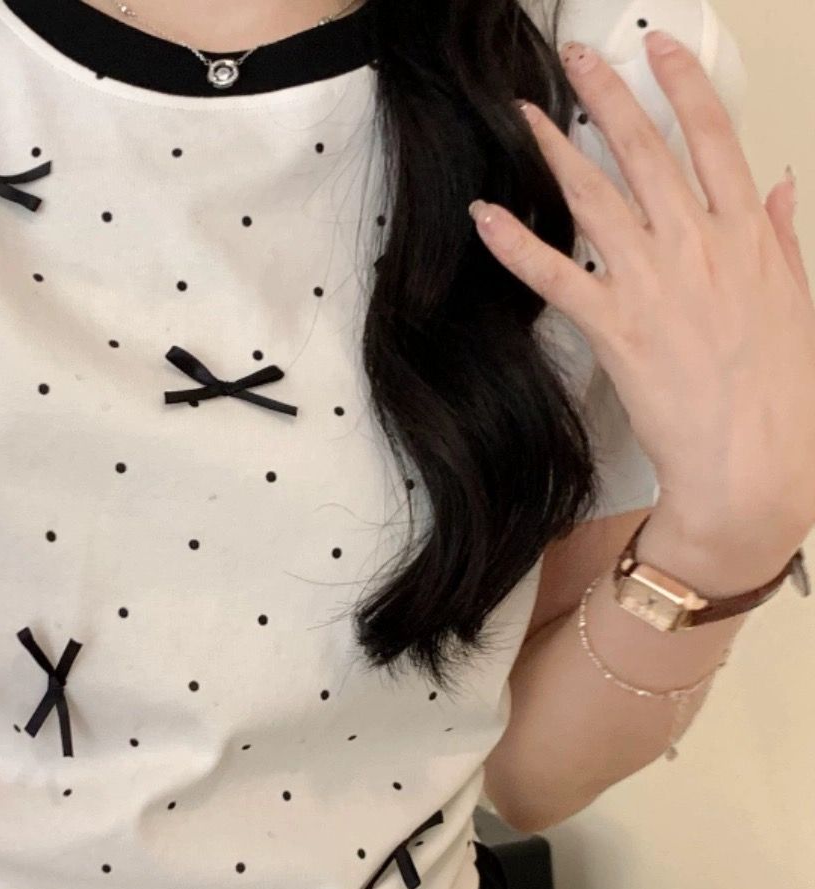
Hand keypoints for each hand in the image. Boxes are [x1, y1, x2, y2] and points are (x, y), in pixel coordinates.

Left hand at [469, 29, 814, 576]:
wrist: (750, 458)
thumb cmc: (780, 390)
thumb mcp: (796, 298)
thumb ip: (783, 234)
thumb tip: (780, 184)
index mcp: (748, 232)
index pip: (712, 137)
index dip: (680, 86)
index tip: (657, 48)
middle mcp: (699, 244)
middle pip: (645, 151)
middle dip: (607, 97)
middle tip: (576, 59)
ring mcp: (653, 282)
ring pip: (597, 198)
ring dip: (555, 150)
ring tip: (525, 113)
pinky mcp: (615, 326)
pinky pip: (556, 274)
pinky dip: (516, 243)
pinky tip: (486, 215)